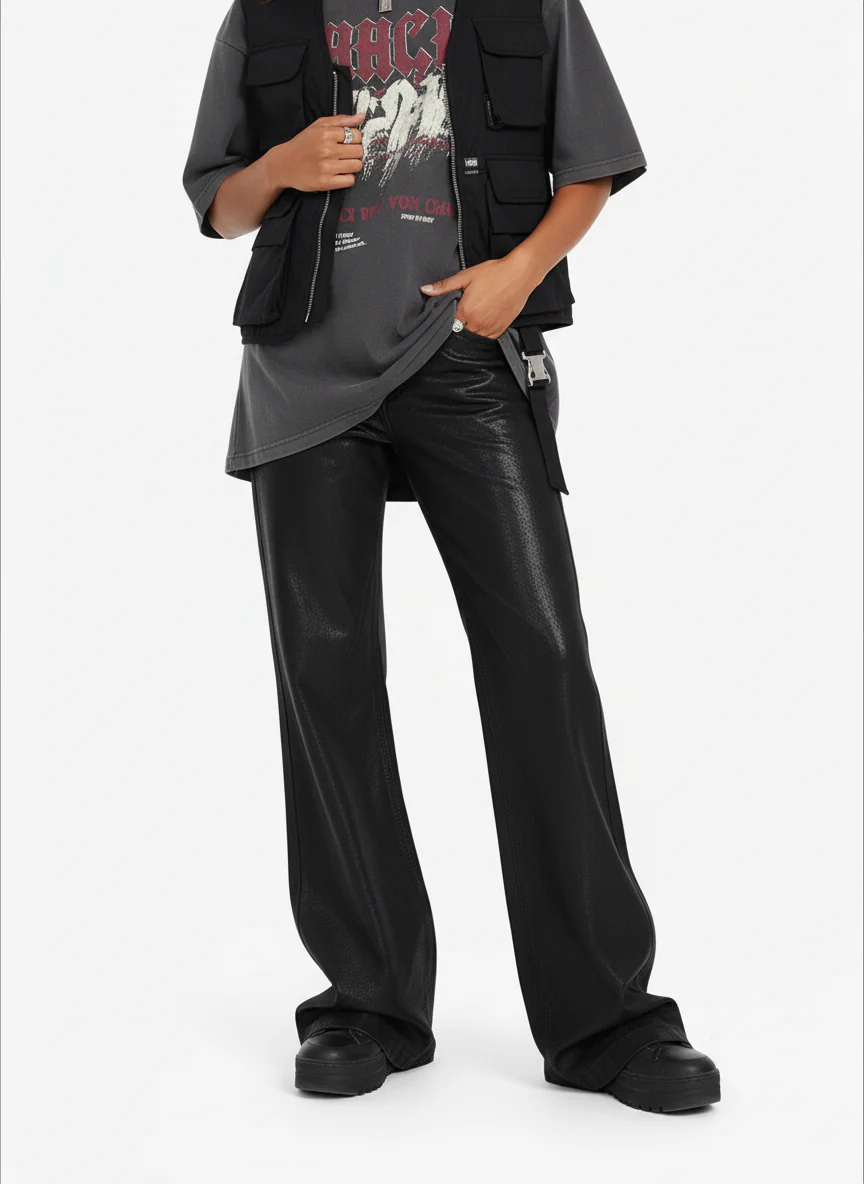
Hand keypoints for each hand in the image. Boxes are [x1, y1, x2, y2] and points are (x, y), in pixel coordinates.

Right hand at [264, 113, 365, 192]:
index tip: (347, 142)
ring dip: (352, 165)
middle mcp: (327, 150)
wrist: (284, 164)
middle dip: (354, 152)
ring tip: (342, 164)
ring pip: (357, 166)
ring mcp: (326, 167)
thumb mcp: (319, 126)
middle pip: (359, 151)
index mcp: (326, 134)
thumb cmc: (303, 144)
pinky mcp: (325, 182)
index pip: (357, 135)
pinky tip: (339, 174)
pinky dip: (347, 178)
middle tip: (344, 154)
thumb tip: (362, 116)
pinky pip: (350, 180)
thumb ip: (341, 120)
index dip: (355, 139)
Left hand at [420, 253, 542, 338]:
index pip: (450, 324)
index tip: (452, 312)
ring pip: (474, 336)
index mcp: (467, 311)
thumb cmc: (495, 273)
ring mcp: (490, 328)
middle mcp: (478, 323)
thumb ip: (444, 286)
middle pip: (461, 332)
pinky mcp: (501, 329)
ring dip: (472, 328)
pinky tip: (485, 318)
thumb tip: (425, 290)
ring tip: (477, 313)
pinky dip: (483, 331)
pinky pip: (487, 338)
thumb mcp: (466, 276)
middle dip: (461, 323)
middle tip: (467, 310)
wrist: (520, 274)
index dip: (449, 319)